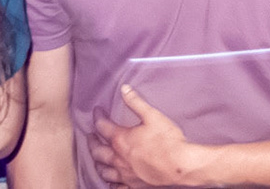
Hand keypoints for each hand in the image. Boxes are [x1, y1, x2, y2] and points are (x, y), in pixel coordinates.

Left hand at [90, 85, 206, 187]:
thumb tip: (124, 89)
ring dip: (98, 163)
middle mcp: (118, 159)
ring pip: (103, 170)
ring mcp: (124, 174)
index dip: (98, 117)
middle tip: (90, 136)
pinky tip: (111, 181)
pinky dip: (111, 183)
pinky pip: (116, 187)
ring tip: (98, 158)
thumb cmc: (167, 141)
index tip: (97, 111)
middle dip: (92, 142)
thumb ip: (137, 102)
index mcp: (121, 140)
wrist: (179, 165)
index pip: (102, 126)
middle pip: (97, 151)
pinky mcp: (132, 185)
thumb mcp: (153, 116)